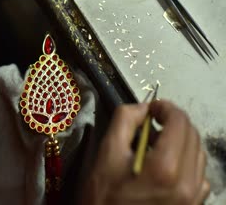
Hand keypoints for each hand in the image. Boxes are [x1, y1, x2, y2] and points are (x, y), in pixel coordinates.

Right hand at [80, 100, 209, 204]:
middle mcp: (187, 184)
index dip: (165, 107)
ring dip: (180, 140)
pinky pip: (199, 174)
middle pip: (192, 135)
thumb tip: (143, 108)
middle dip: (173, 122)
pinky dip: (186, 161)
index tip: (152, 108)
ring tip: (157, 144)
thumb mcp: (107, 152)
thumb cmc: (103, 195)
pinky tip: (166, 165)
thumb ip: (125, 120)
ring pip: (198, 153)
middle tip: (153, 123)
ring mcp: (193, 198)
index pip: (179, 121)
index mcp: (164, 168)